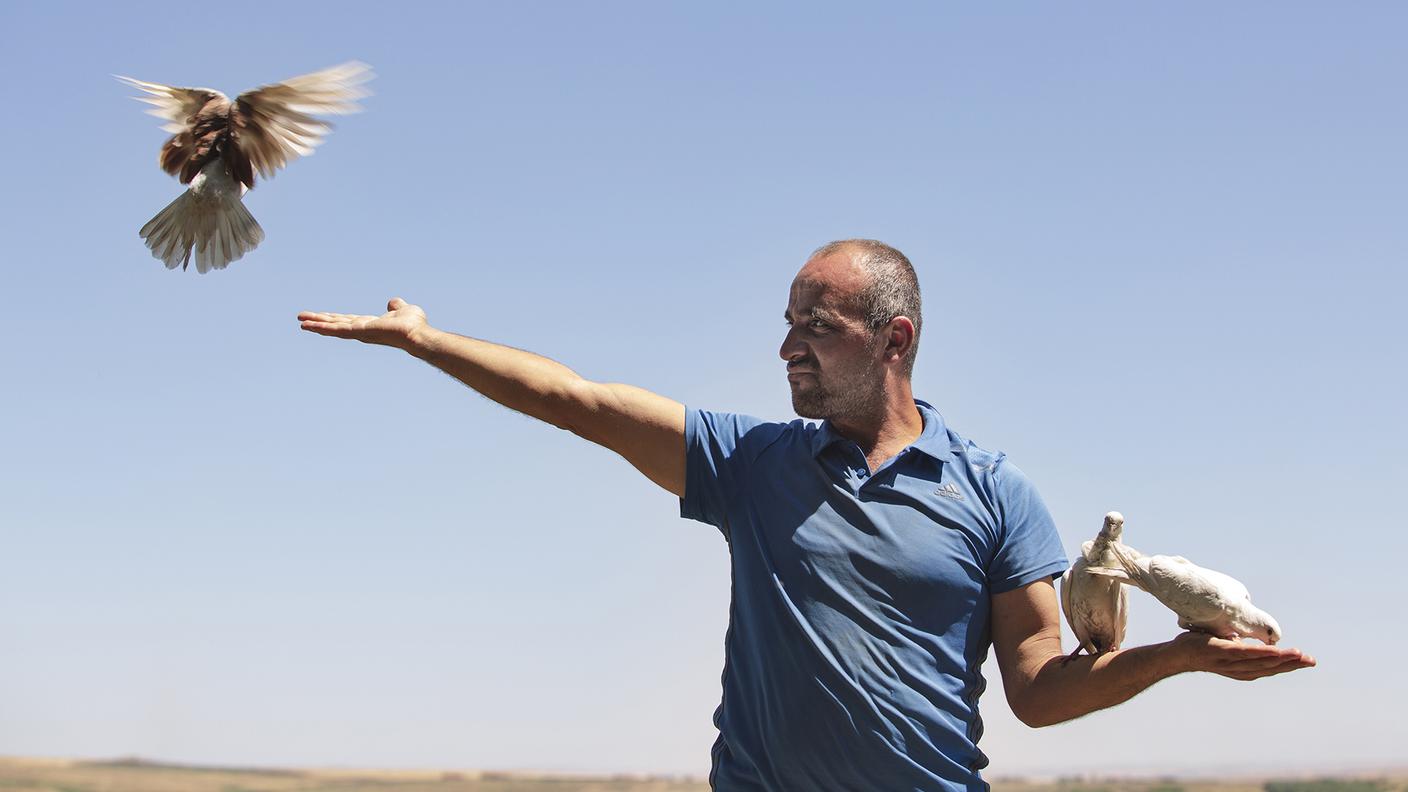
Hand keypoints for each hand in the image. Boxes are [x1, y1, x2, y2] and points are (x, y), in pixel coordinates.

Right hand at [298, 298, 429, 350]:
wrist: (417, 334)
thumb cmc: (414, 325)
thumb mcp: (403, 309)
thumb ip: (396, 306)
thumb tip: (392, 302)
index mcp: (369, 325)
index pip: (346, 321)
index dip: (333, 318)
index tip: (319, 316)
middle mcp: (361, 330)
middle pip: (336, 325)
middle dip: (319, 322)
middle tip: (301, 319)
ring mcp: (359, 333)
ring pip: (333, 328)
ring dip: (316, 324)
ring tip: (300, 321)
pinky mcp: (358, 332)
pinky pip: (337, 330)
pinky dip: (323, 328)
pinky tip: (310, 326)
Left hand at [1170, 631, 1315, 680]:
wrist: (1177, 654)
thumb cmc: (1203, 650)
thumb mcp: (1227, 651)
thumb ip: (1242, 650)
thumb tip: (1256, 644)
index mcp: (1243, 669)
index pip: (1271, 668)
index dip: (1289, 666)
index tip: (1307, 661)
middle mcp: (1239, 669)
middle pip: (1270, 668)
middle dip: (1292, 664)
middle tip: (1311, 661)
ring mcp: (1230, 662)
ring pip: (1261, 662)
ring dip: (1281, 659)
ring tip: (1299, 655)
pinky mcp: (1221, 652)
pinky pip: (1243, 653)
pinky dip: (1260, 653)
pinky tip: (1273, 651)